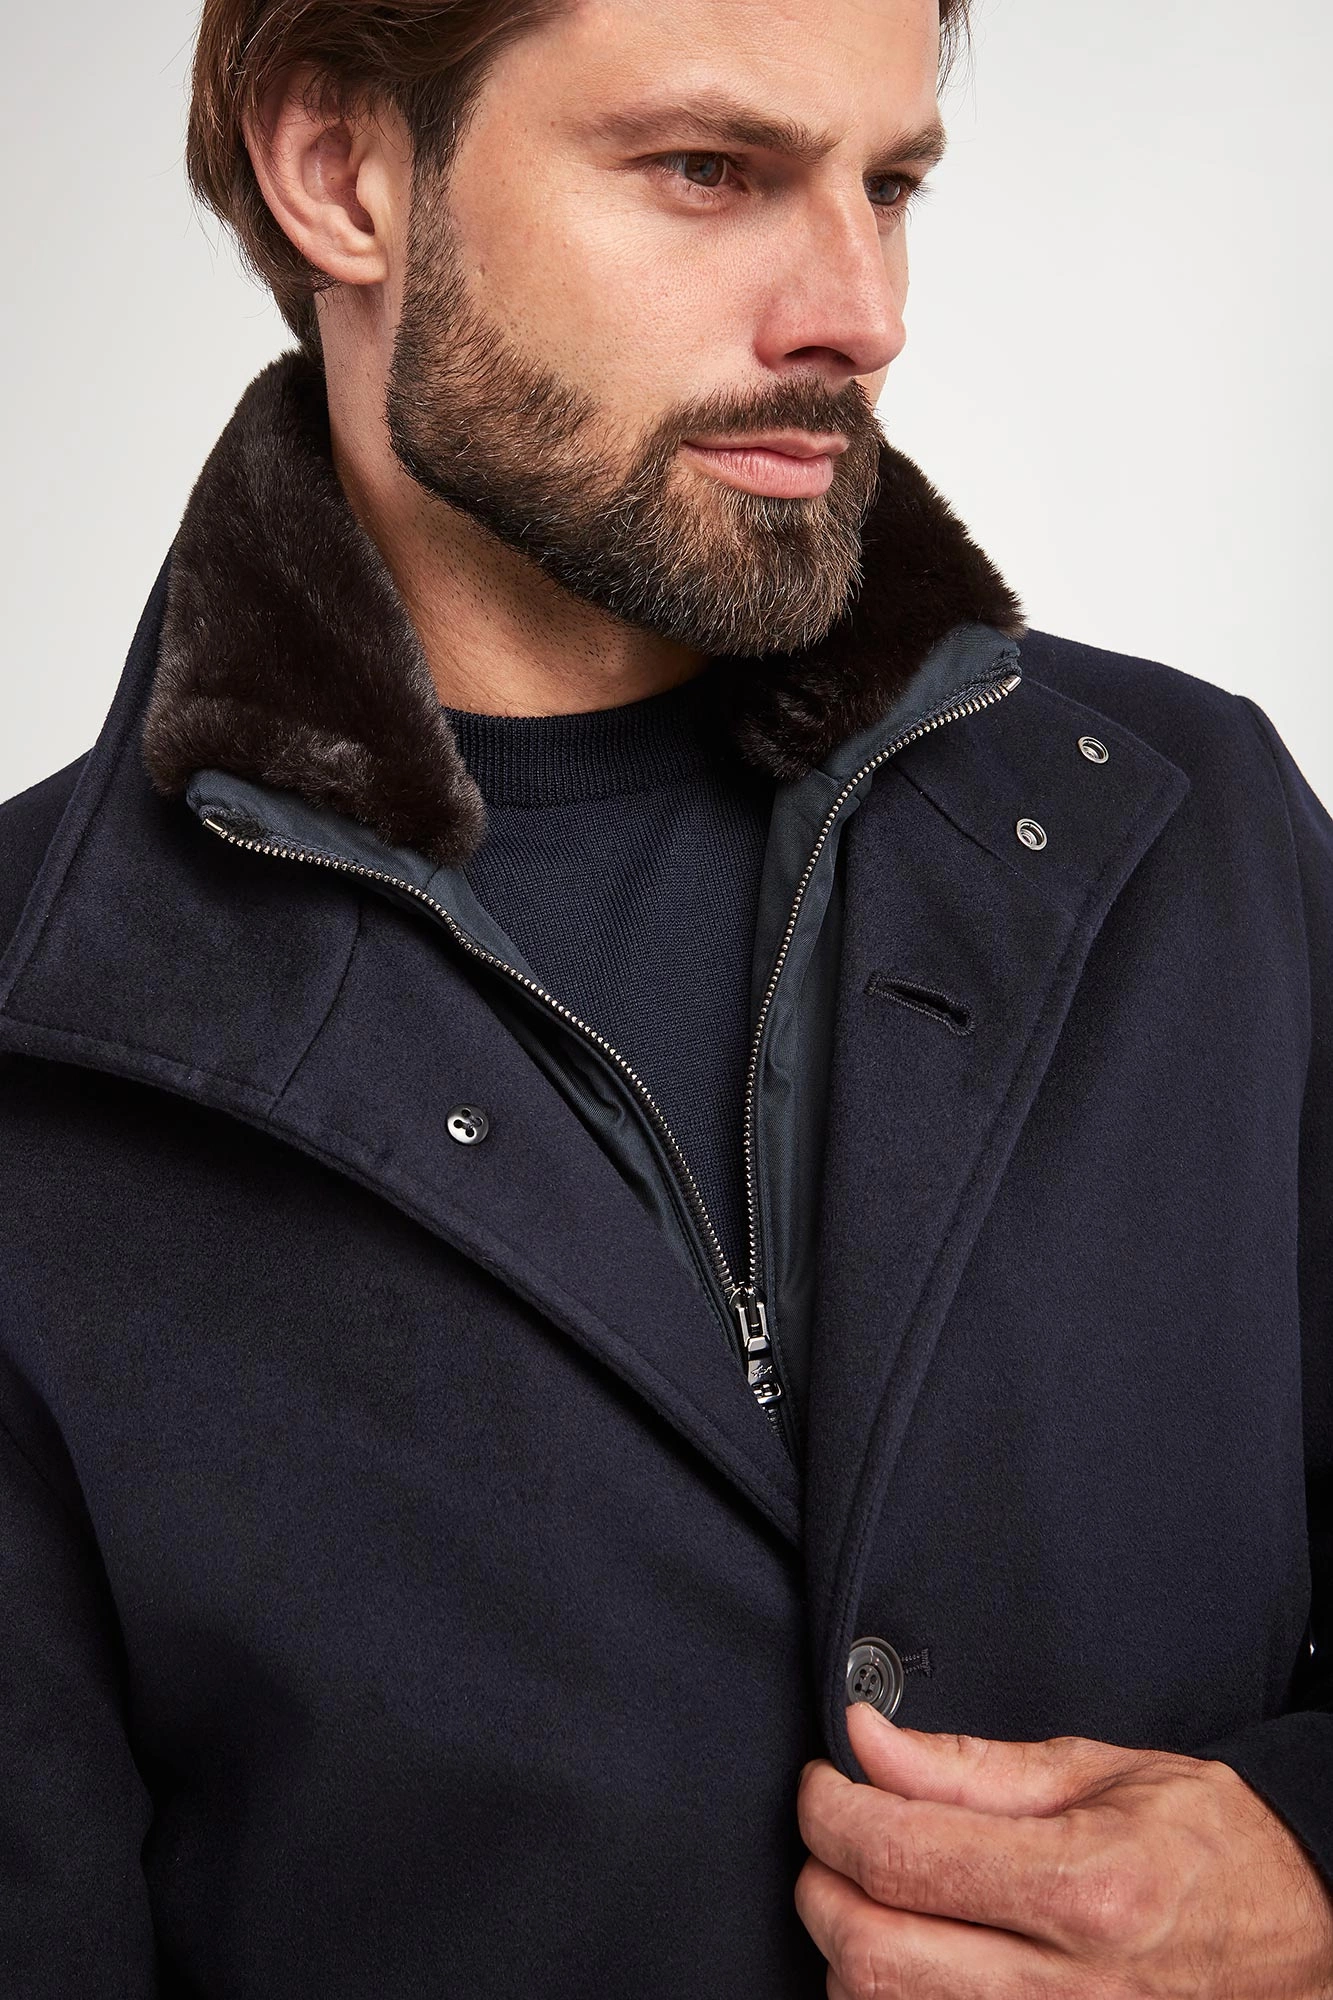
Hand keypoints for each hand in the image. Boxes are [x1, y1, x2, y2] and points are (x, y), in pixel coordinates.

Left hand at [795, 1700, 1332, 1997]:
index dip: (831, 1811)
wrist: (1305, 1937)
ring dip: (851, 1954)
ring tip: (881, 1898)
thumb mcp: (1099, 1773)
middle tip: (836, 1837)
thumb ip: (968, 1766)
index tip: (824, 1783)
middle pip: (872, 1953)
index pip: (900, 1856)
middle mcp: (1072, 1987)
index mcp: (1087, 1887)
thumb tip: (866, 1740)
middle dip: (822, 1885)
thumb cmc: (1210, 1848)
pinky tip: (915, 1957)